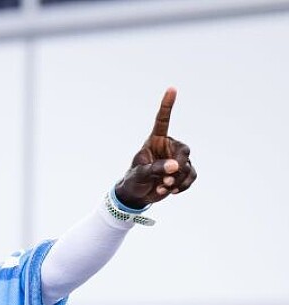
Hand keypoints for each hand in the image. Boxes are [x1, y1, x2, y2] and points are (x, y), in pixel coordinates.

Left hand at [114, 87, 196, 208]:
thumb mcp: (140, 173)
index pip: (162, 120)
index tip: (171, 88)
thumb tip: (175, 166)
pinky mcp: (184, 172)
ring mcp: (178, 159)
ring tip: (163, 187)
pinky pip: (192, 176)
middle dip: (177, 168)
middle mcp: (169, 147)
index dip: (167, 105)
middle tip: (165, 180)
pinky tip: (172, 191)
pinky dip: (183, 186)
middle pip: (184, 152)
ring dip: (177, 181)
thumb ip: (155, 168)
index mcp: (155, 141)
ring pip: (188, 167)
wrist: (137, 194)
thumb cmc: (134, 180)